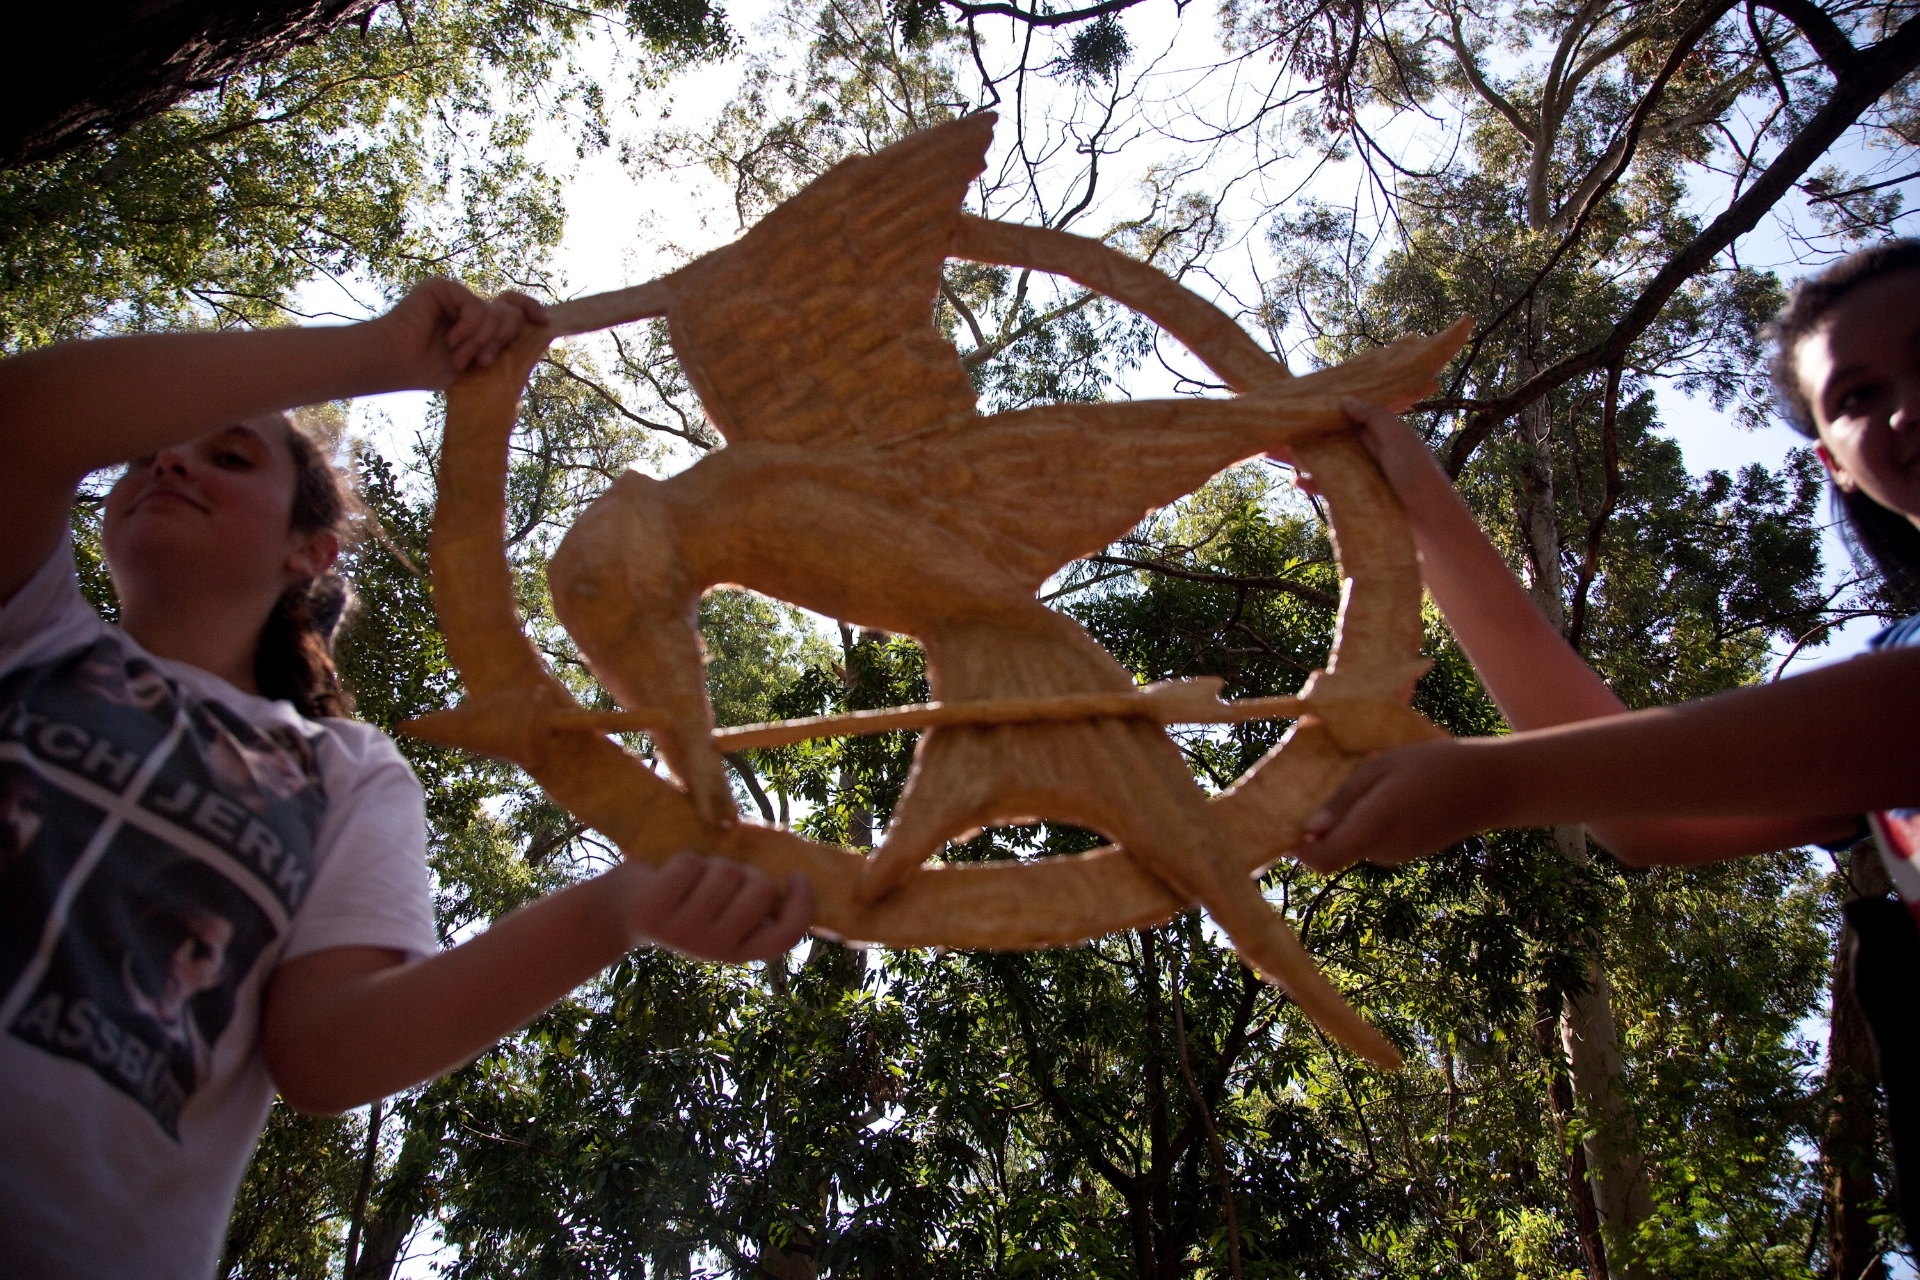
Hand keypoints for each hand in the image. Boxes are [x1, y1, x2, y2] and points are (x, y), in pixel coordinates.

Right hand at [371, 278, 548, 389]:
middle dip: (500, 341)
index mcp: (478, 322)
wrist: (397, 363)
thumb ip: (501, 346)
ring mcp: (456, 295)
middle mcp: (469, 305)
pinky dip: (469, 329)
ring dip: (480, 342)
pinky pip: (476, 307)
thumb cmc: (430, 369)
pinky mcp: (442, 287)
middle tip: (482, 362)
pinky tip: (450, 340)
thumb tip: (539, 333)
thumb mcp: (476, 361)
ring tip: (459, 358)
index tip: (543, 322)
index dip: (530, 309)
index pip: (512, 307)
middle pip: (509, 313)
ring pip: (494, 314)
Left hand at [604, 852, 813, 962]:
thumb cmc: (683, 901)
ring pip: (726, 872)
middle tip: (720, 879)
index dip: (802, 904)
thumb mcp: (722, 912)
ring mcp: (685, 932)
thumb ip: (753, 901)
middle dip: (746, 871)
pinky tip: (667, 875)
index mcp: (737, 950)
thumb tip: (797, 868)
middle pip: (761, 890)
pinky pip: (691, 864)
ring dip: (711, 863)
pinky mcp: (656, 911)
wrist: (617, 912)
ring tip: (692, 879)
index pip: (786, 935)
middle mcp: (714, 948)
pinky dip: (682, 858)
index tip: (797, 876)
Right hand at [1270, 399, 1455, 510]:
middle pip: (1330, 437)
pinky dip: (1313, 483)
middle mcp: (1370, 450)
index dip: (1322, 411)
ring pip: (1325, 461)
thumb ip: (1373, 416)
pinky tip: (1298, 482)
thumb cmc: (1420, 477)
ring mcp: (1362, 474)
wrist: (1433, 524)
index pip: (1346, 415)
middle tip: (1272, 432)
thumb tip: (1344, 400)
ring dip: (1301, 458)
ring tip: (1274, 454)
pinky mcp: (1357, 497)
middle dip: (1303, 434)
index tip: (1296, 406)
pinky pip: (1329, 487)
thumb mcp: (1398, 438)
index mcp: (1381, 431)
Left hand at [1296, 737, 1510, 871]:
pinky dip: (1369, 824)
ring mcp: (1398, 854)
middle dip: (1324, 828)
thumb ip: (1342, 800)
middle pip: (1334, 851)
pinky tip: (1390, 796)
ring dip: (1349, 822)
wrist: (1493, 785)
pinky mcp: (1410, 852)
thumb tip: (1308, 832)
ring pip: (1354, 844)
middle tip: (1329, 789)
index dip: (1298, 851)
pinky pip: (1375, 842)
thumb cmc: (1433, 765)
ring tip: (1370, 784)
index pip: (1321, 859)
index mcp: (1373, 826)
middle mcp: (1382, 849)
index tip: (1288, 827)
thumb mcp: (1379, 768)